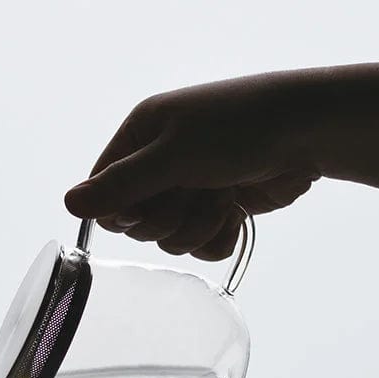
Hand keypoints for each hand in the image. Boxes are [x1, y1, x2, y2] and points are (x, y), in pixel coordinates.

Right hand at [64, 73, 319, 258]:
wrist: (309, 133)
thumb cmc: (239, 130)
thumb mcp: (172, 156)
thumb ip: (120, 185)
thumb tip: (68, 203)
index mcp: (142, 136)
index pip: (105, 193)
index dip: (124, 211)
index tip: (148, 203)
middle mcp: (161, 162)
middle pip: (137, 223)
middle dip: (167, 218)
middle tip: (193, 194)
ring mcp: (190, 187)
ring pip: (169, 238)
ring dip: (197, 226)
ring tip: (222, 198)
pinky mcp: (218, 209)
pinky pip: (199, 246)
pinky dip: (217, 236)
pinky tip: (235, 213)